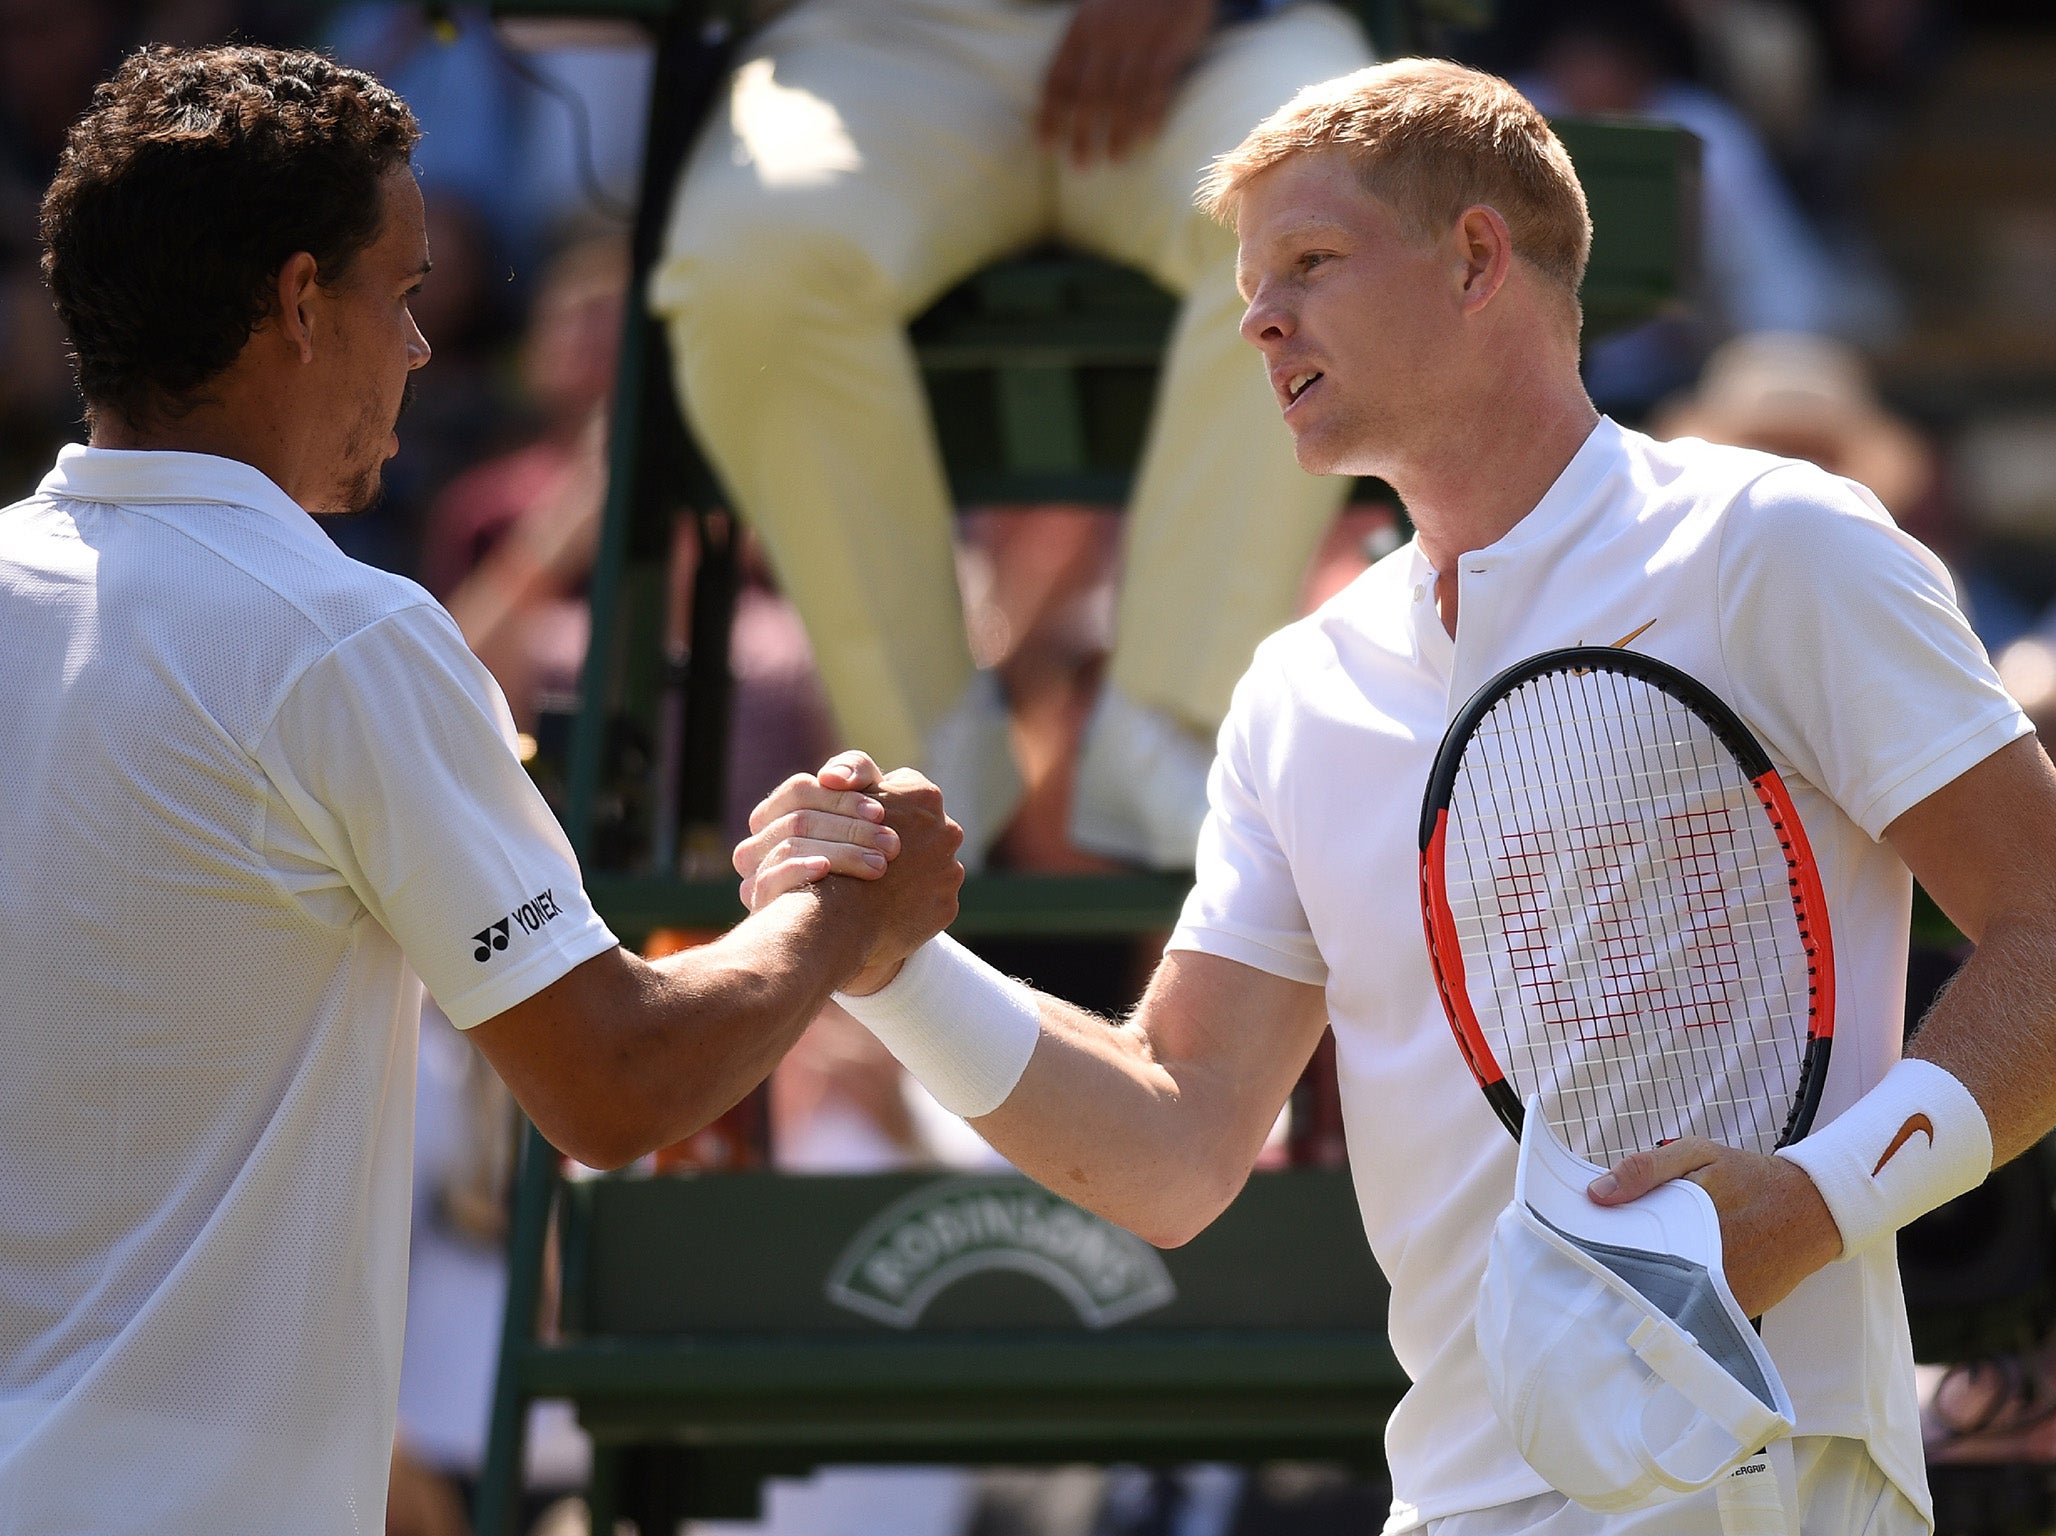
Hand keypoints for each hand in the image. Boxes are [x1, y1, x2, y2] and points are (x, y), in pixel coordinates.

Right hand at [733, 750, 895, 906]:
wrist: (856, 923)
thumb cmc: (862, 854)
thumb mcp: (863, 808)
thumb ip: (855, 774)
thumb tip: (832, 775)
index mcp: (777, 812)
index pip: (800, 790)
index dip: (840, 798)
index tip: (881, 812)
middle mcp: (758, 840)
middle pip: (798, 820)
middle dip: (849, 829)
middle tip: (892, 844)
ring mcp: (754, 871)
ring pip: (789, 846)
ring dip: (839, 853)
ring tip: (879, 865)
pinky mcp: (759, 903)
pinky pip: (769, 880)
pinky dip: (798, 870)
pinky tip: (826, 870)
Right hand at [828, 768, 964, 993]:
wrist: (837, 917)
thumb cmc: (830, 851)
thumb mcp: (839, 799)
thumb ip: (855, 778)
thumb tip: (847, 777)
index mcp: (924, 796)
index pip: (909, 790)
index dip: (884, 805)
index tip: (867, 821)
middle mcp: (948, 830)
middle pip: (926, 829)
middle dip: (904, 838)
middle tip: (873, 853)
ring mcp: (950, 870)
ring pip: (931, 865)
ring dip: (911, 872)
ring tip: (876, 884)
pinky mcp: (947, 906)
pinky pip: (931, 899)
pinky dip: (913, 902)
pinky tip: (887, 908)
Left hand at [1037, 0, 1213, 165]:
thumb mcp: (1095, 8)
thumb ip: (1081, 42)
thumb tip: (1061, 90)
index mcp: (1081, 28)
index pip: (1058, 79)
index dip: (1050, 115)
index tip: (1045, 145)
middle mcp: (1105, 38)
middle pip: (1088, 95)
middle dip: (1081, 134)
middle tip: (1079, 165)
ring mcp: (1138, 42)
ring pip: (1122, 97)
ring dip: (1117, 132)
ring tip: (1113, 159)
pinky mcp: (1169, 46)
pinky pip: (1157, 88)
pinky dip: (1151, 115)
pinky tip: (1147, 138)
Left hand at [1589, 1137, 1842, 1317]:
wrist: (1813, 1209)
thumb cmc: (1750, 1177)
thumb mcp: (1698, 1155)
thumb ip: (1646, 1169)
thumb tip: (1596, 1193)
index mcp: (1689, 1219)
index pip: (1628, 1245)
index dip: (1601, 1249)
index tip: (1579, 1248)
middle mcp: (1707, 1262)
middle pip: (1643, 1276)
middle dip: (1619, 1270)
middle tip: (1596, 1265)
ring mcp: (1724, 1290)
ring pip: (1667, 1299)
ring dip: (1646, 1290)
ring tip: (1625, 1279)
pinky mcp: (1738, 1308)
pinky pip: (1696, 1312)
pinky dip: (1677, 1303)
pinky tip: (1663, 1289)